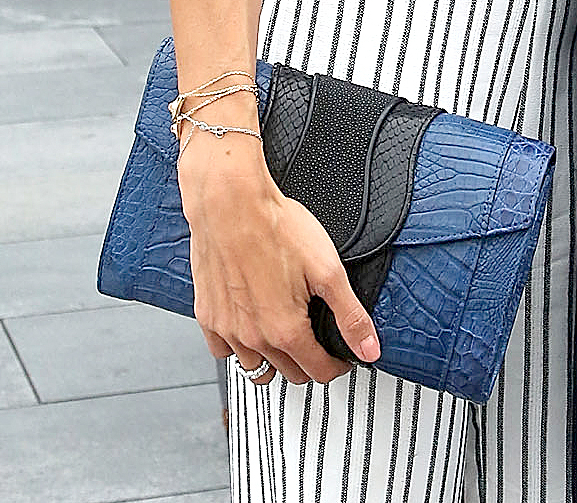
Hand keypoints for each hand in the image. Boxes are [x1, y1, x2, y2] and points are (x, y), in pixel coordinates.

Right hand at [179, 142, 379, 384]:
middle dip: (308, 362)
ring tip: (286, 335)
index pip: (317, 371)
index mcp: (285, 331)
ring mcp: (227, 329)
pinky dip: (239, 347)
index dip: (336, 366)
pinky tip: (250, 326)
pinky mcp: (207, 315)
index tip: (342, 358)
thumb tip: (369, 349)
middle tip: (318, 341)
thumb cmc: (277, 228)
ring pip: (255, 366)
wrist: (231, 204)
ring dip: (274, 359)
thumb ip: (350, 315)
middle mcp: (253, 338)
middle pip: (289, 372)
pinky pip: (223, 351)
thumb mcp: (328, 270)